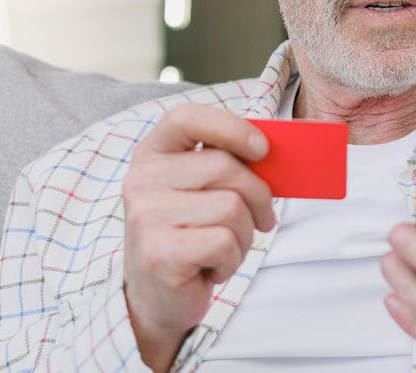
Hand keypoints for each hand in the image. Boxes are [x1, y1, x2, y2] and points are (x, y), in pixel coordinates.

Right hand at [121, 104, 275, 369]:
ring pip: (232, 207)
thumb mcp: (202, 191)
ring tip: (223, 247)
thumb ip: (227, 164)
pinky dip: (232, 259)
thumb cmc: (190, 235)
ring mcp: (146, 216)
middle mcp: (142, 180)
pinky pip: (225, 242)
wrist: (158, 297)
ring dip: (244, 234)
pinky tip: (212, 267)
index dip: (229, 127)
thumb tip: (273, 150)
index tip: (262, 148)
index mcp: (152, 155)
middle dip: (258, 196)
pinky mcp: (160, 253)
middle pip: (226, 166)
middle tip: (260, 219)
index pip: (186, 118)